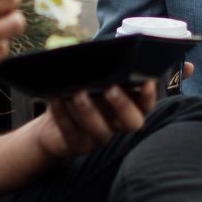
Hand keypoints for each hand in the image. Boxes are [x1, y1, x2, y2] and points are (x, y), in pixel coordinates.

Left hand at [35, 81, 157, 159]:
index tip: (145, 80)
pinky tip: (56, 99)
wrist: (52, 127)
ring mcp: (97, 138)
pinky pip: (70, 132)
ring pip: (99, 129)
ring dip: (89, 110)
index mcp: (126, 108)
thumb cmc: (78, 95)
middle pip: (131, 122)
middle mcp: (116, 125)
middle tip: (110, 87)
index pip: (146, 105)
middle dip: (123, 105)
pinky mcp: (76, 145)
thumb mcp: (91, 83)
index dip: (148, 95)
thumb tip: (101, 57)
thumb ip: (101, 74)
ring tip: (78, 92)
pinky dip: (62, 115)